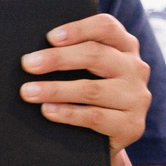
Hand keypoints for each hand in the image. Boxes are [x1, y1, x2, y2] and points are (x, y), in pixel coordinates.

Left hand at [21, 12, 152, 151]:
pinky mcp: (132, 125)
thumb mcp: (94, 69)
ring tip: (29, 92)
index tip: (50, 37)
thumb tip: (36, 52)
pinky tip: (48, 111)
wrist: (111, 137)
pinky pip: (94, 117)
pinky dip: (67, 113)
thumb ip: (77, 54)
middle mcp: (136, 69)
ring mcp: (137, 98)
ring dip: (55, 90)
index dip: (79, 29)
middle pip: (96, 55)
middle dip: (57, 59)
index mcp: (126, 47)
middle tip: (28, 64)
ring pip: (91, 89)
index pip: (106, 27)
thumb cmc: (94, 95)